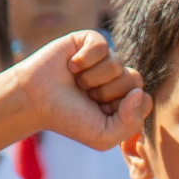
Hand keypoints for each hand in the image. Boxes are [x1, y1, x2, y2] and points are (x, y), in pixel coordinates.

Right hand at [11, 31, 149, 150]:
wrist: (34, 100)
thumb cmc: (68, 119)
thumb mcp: (103, 136)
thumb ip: (131, 122)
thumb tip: (140, 92)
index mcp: (125, 100)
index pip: (144, 99)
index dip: (124, 108)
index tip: (101, 112)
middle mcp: (117, 78)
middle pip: (134, 80)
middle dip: (107, 93)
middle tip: (87, 97)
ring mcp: (105, 59)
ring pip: (117, 64)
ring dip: (92, 78)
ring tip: (77, 83)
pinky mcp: (89, 41)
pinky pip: (101, 46)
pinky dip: (84, 59)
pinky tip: (71, 67)